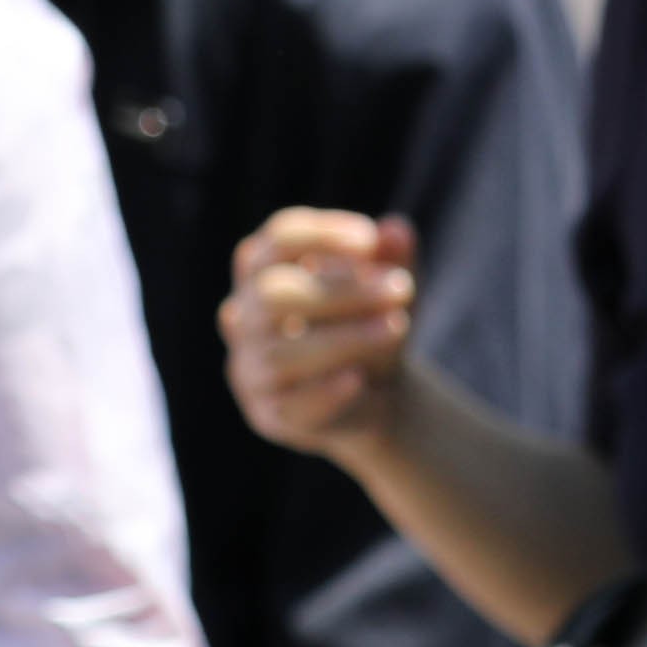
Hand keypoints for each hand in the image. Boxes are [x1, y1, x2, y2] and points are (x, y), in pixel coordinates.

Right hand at [228, 206, 418, 466]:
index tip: (370, 241)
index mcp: (266, 272)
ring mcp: (250, 370)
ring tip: (397, 327)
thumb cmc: (371, 321)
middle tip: (401, 288)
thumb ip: (394, 260)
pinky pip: (287, 406)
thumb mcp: (389, 289)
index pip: (277, 240)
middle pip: (270, 295)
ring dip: (343, 339)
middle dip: (338, 290)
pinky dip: (323, 391)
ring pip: (279, 354)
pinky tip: (359, 378)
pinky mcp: (268, 416)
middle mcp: (245, 318)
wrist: (377, 391)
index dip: (321, 235)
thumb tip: (396, 231)